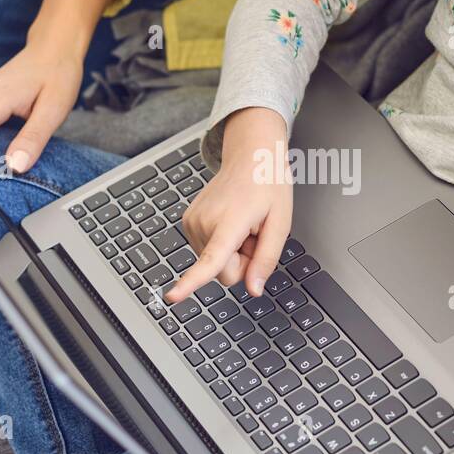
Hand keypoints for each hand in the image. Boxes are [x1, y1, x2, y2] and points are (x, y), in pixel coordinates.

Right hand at [165, 107, 290, 301]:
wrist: (249, 156)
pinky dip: (223, 244)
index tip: (172, 297)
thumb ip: (266, 259)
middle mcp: (204, 222)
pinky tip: (232, 224)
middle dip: (242, 262)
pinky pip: (208, 253)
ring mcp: (192, 222)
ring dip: (233, 251)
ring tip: (244, 226)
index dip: (191, 281)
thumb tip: (253, 290)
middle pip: (223, 274)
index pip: (210, 260)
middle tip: (254, 235)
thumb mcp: (281, 223)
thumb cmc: (268, 185)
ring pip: (215, 264)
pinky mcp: (188, 223)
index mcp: (229, 221)